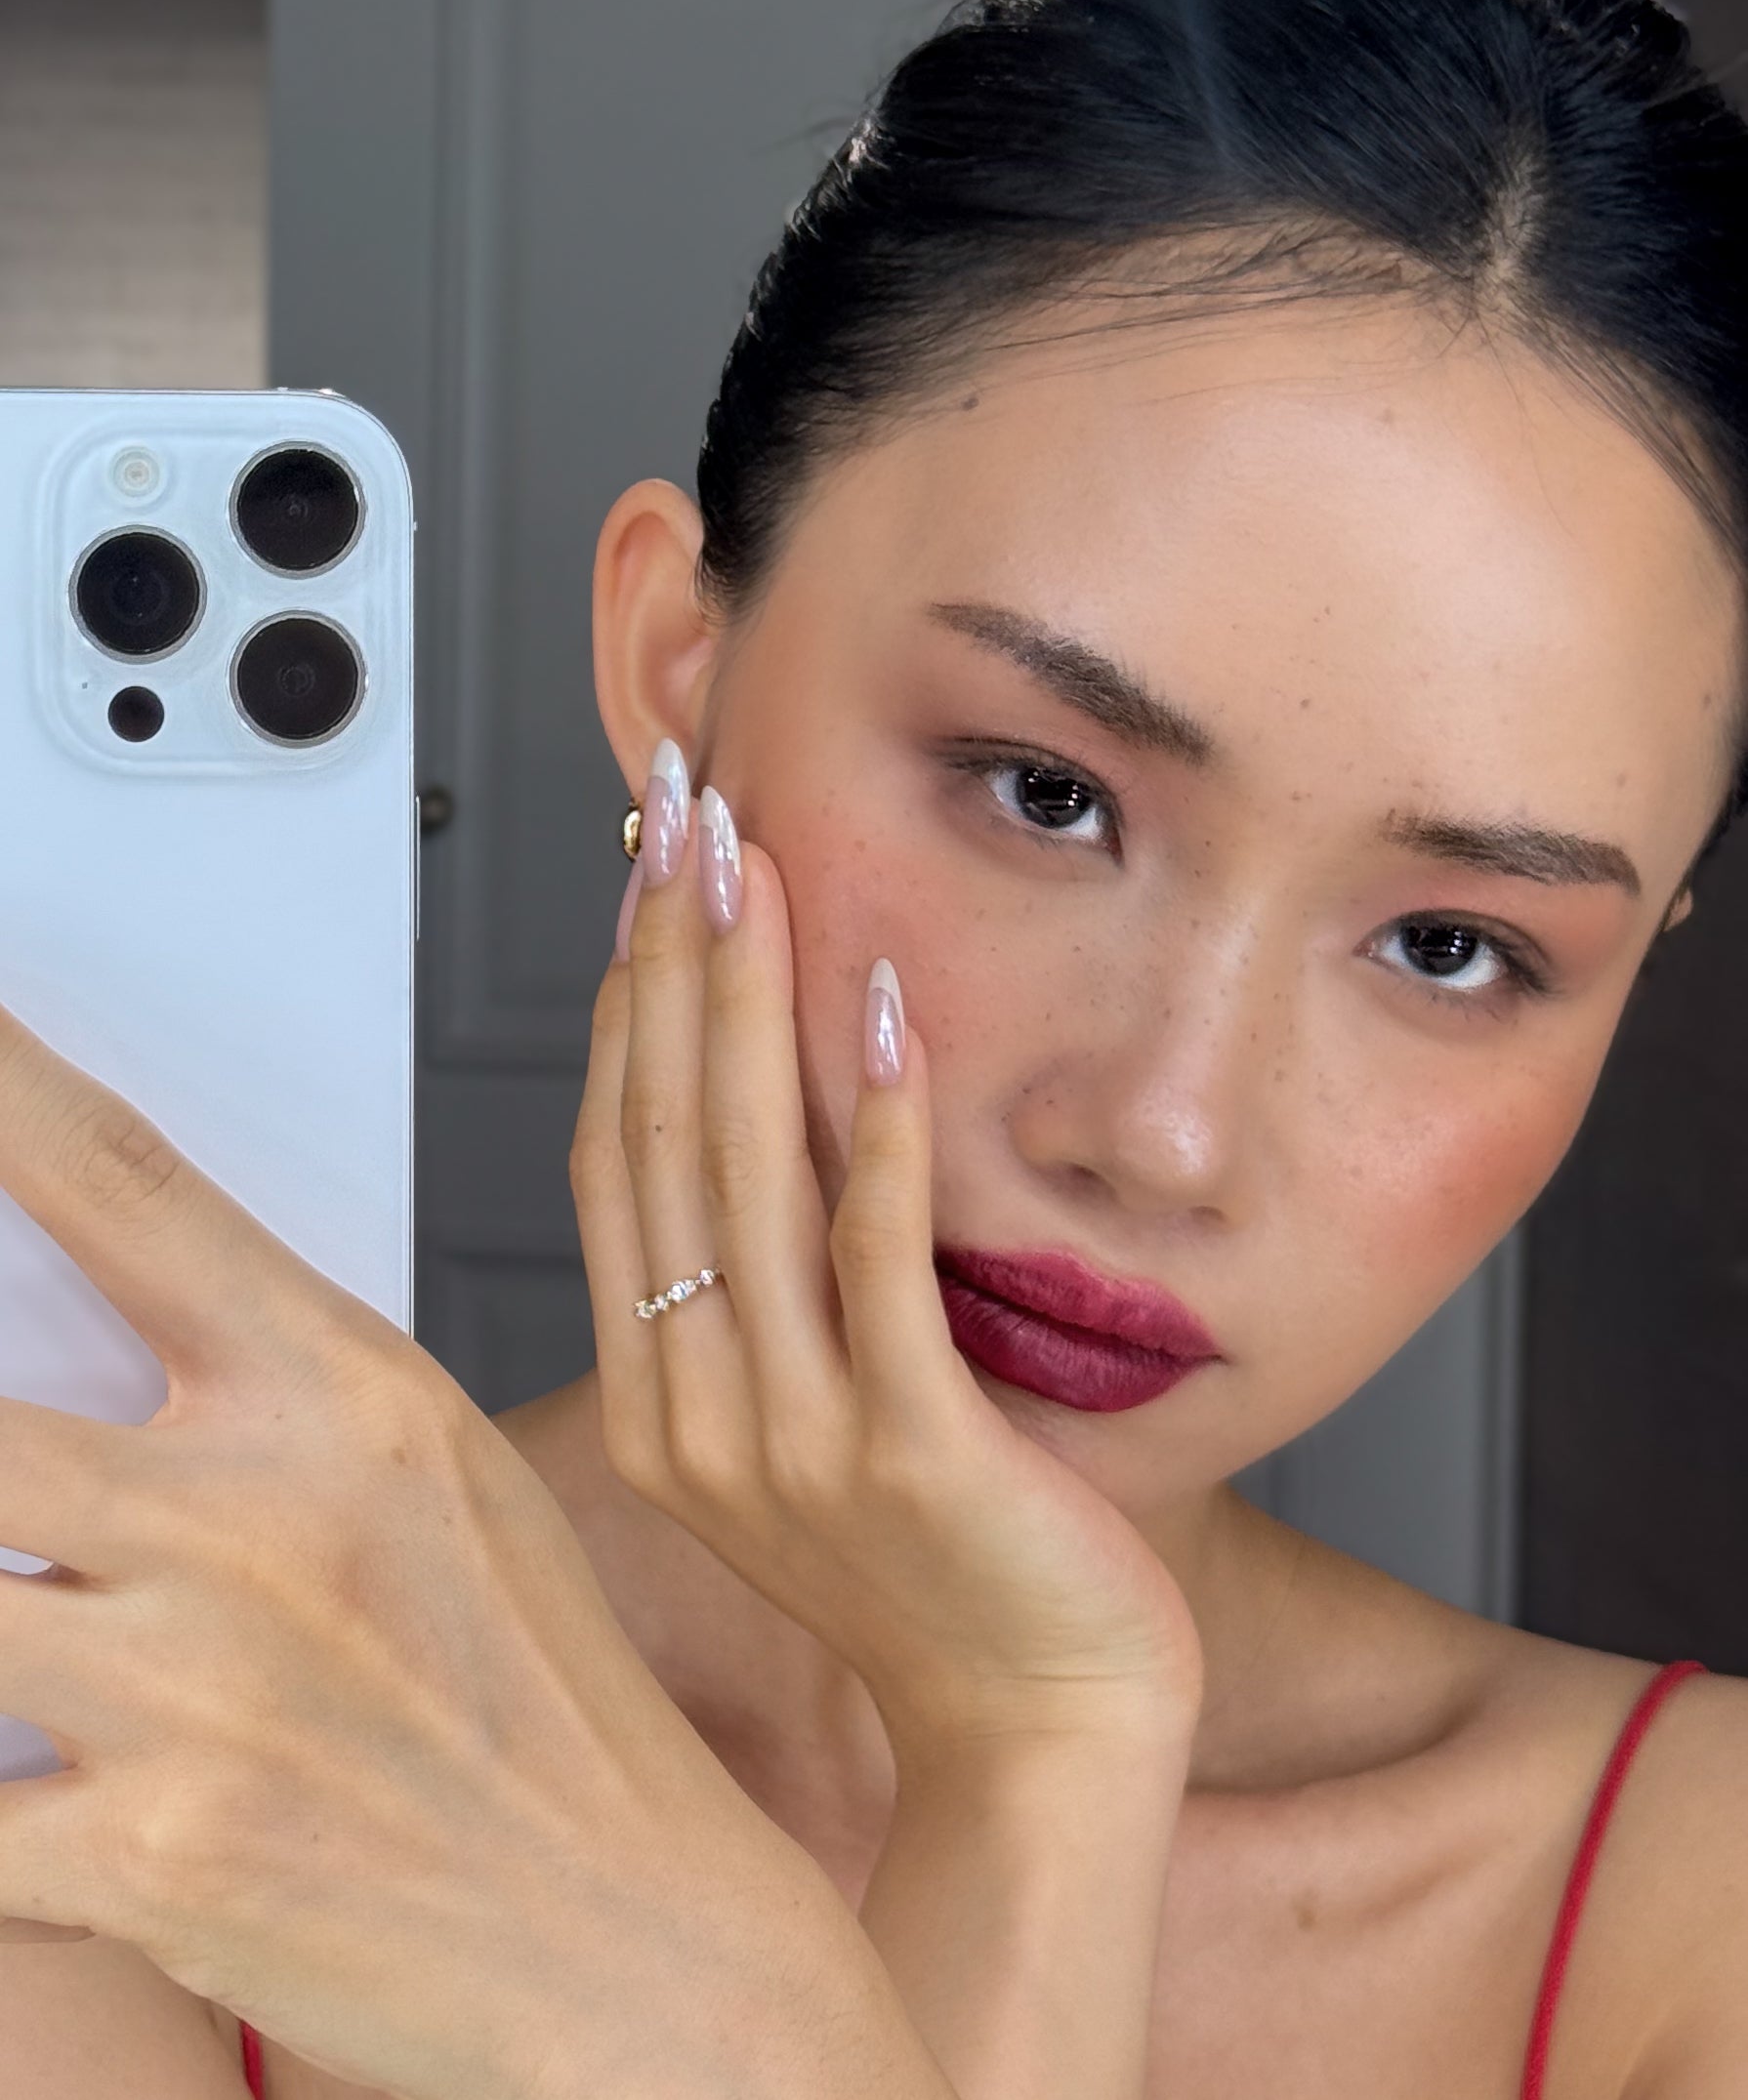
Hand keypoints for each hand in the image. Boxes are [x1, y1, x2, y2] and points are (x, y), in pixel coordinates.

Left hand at [0, 999, 871, 2099]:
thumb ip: (288, 1401)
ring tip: (25, 1598)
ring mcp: (200, 1683)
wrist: (639, 1937)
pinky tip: (25, 1774)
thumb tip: (127, 1332)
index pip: (128, 1187)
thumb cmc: (546, 1704)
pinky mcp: (152, 1849)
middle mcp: (266, 1516)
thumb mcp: (452, 1489)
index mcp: (352, 1399)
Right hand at [572, 754, 1204, 1761]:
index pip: (617, 1165)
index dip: (625, 1007)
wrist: (1032, 1730)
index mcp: (662, 1399)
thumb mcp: (804, 1432)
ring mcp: (795, 1436)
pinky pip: (876, 1262)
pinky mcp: (910, 1451)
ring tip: (758, 868)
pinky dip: (870, 1129)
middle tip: (680, 814)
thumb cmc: (936, 1573)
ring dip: (749, 1003)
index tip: (645, 881)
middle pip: (662, 1140)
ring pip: (745, 1179)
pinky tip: (878, 1015)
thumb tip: (760, 1134)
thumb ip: (761, 1302)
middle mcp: (699, 1412)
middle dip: (670, 960)